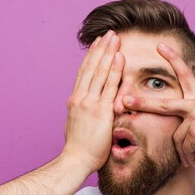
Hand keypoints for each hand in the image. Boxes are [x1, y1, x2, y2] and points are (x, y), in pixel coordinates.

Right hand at [62, 30, 123, 172]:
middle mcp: (80, 98)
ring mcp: (89, 103)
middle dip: (100, 49)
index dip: (92, 57)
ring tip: (115, 38)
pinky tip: (119, 57)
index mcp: (75, 101)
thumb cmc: (79, 150)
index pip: (84, 73)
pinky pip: (109, 86)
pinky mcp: (99, 110)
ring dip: (108, 53)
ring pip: (99, 72)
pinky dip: (114, 70)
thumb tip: (89, 113)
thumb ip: (85, 115)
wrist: (75, 160)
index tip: (98, 45)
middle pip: (91, 67)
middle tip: (109, 34)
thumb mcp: (79, 126)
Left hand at [122, 43, 194, 168]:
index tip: (160, 45)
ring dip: (184, 151)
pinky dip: (189, 157)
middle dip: (142, 103)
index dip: (173, 58)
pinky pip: (183, 148)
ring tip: (194, 157)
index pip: (185, 73)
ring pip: (176, 137)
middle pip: (164, 104)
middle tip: (125, 101)